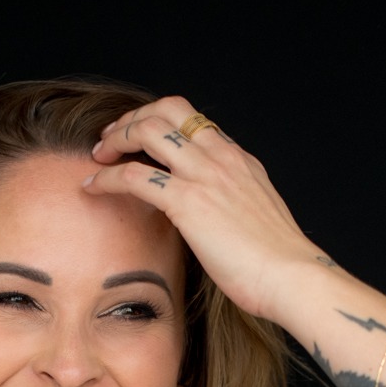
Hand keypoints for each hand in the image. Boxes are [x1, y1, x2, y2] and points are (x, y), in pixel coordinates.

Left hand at [86, 96, 326, 323]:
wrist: (292, 276)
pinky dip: (107, 178)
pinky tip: (93, 187)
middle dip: (132, 118)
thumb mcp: (255, 217)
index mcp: (239, 159)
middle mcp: (221, 157)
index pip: (193, 120)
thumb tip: (211, 216)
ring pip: (147, 130)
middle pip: (167, 110)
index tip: (139, 138)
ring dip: (115, 139)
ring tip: (97, 157)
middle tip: (111, 139)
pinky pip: (134, 176)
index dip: (158, 121)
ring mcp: (204, 175)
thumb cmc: (277, 262)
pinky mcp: (188, 201)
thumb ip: (231, 204)